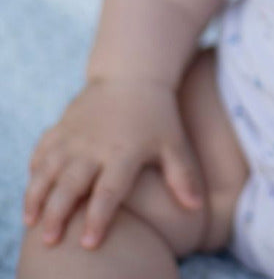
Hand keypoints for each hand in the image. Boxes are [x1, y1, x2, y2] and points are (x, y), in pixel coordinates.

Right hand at [23, 77, 203, 248]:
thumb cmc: (158, 114)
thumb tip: (197, 207)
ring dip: (36, 196)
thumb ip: (182, 175)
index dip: (98, 218)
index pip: (109, 191)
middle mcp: (95, 145)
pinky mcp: (62, 126)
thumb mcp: (174, 142)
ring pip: (48, 170)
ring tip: (31, 221)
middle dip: (57, 214)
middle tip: (49, 240)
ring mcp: (75, 135)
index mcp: (124, 152)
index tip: (88, 244)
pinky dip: (34, 169)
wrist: (134, 74)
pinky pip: (42, 150)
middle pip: (70, 185)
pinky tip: (34, 187)